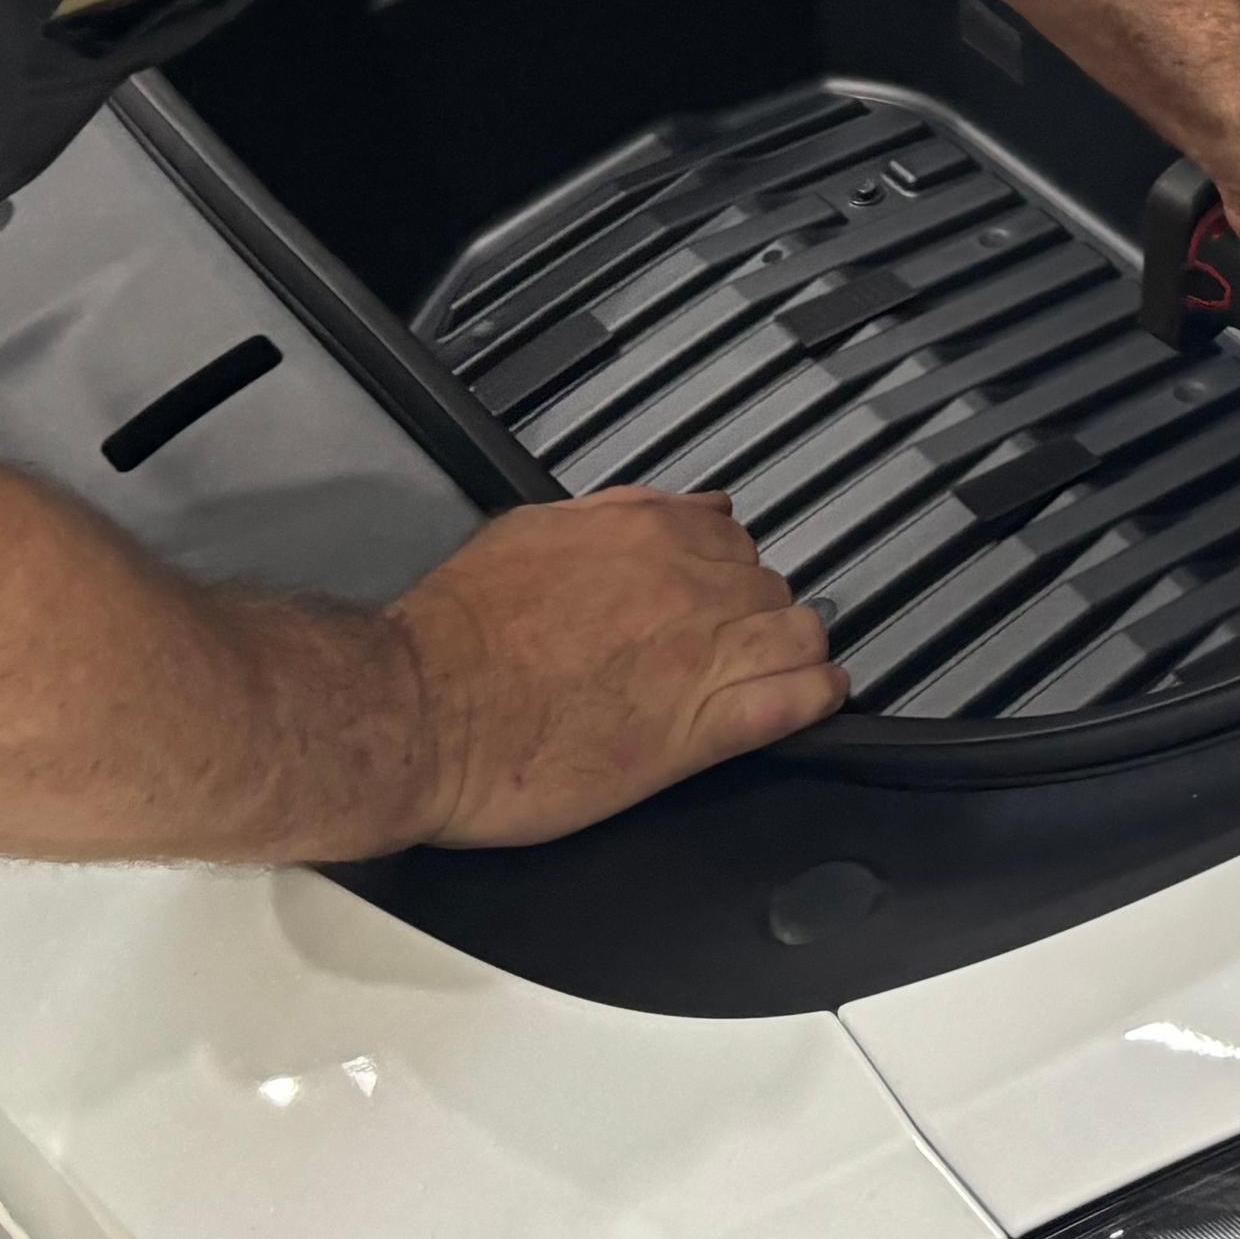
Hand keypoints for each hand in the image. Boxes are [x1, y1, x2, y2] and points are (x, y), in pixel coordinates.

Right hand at [386, 488, 842, 846]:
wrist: (421, 709)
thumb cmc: (457, 630)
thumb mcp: (534, 532)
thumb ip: (614, 517)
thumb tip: (675, 509)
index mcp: (649, 530)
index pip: (732, 538)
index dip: (725, 574)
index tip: (713, 598)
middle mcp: (690, 582)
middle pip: (767, 587)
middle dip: (753, 614)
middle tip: (724, 649)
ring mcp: (703, 654)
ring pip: (798, 634)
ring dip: (790, 651)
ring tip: (774, 674)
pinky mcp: (701, 728)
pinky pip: (796, 699)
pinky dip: (816, 696)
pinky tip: (818, 698)